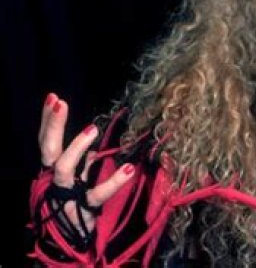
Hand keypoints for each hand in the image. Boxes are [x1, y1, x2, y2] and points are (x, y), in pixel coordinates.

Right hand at [38, 93, 134, 246]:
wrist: (71, 238)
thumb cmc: (77, 201)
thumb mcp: (80, 177)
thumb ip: (84, 160)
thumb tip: (93, 138)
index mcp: (54, 169)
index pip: (47, 141)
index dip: (48, 120)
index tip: (53, 98)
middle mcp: (54, 180)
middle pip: (48, 149)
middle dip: (51, 126)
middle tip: (59, 103)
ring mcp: (67, 194)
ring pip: (64, 169)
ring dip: (76, 147)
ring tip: (92, 128)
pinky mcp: (84, 209)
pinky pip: (98, 194)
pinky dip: (113, 182)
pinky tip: (129, 170)